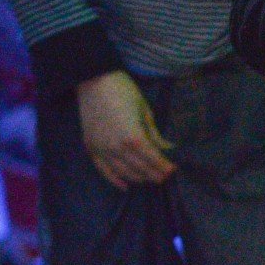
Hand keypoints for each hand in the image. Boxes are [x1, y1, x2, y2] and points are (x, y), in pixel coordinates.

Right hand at [75, 70, 173, 189]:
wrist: (93, 79)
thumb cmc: (123, 90)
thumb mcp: (144, 110)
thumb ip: (154, 133)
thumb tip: (167, 148)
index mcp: (134, 138)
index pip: (153, 160)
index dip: (165, 167)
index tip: (173, 169)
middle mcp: (118, 149)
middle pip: (140, 169)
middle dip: (154, 174)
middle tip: (163, 175)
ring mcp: (103, 150)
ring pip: (124, 173)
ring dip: (138, 177)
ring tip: (148, 177)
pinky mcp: (91, 147)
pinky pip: (103, 170)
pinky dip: (115, 180)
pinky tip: (125, 186)